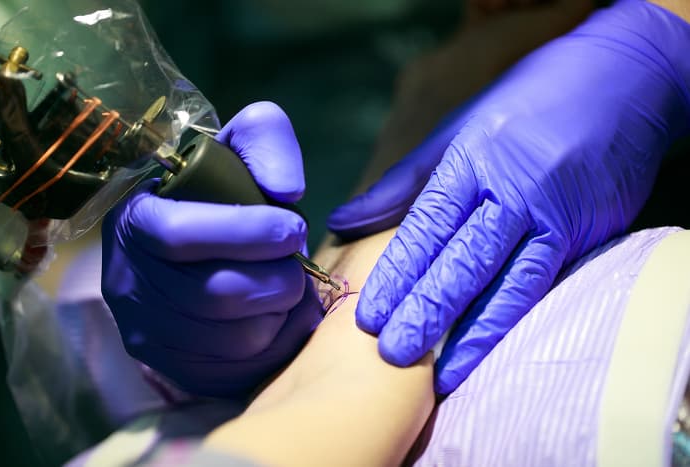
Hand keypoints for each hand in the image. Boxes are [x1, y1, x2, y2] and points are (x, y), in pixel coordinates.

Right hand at [102, 102, 321, 397]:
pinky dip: (279, 342)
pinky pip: (244, 370)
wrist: (189, 245)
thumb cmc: (216, 194)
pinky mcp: (176, 370)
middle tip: (294, 262)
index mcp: (134, 222)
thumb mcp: (236, 147)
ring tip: (286, 285)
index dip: (248, 233)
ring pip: (238, 338)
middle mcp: (128, 284)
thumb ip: (265, 142)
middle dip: (278, 277)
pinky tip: (278, 314)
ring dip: (282, 310)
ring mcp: (147, 334)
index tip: (292, 228)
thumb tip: (287, 191)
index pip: (180, 235)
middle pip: (218, 295)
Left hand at [328, 1, 689, 393]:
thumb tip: (344, 220)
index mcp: (474, 161)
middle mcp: (515, 191)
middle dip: (426, 309)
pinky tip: (483, 350)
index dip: (398, 272)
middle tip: (390, 353)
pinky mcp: (587, 234)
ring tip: (435, 372)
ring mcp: (555, 215)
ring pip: (506, 281)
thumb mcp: (456, 133)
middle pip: (464, 259)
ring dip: (469, 331)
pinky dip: (509, 322)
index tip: (368, 313)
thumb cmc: (522, 108)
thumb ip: (401, 185)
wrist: (619, 83)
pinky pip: (541, 286)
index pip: (428, 225)